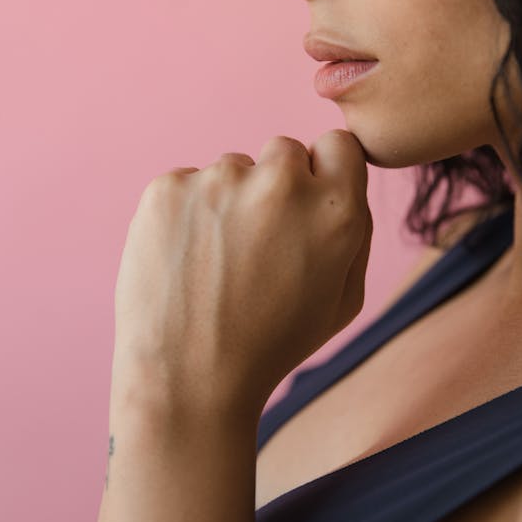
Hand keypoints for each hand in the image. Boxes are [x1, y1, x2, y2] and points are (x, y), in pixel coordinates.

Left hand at [111, 129, 372, 416]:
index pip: (338, 143)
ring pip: (232, 169)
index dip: (322, 173)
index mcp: (335, 210)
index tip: (305, 204)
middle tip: (257, 243)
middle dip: (276, 185)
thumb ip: (353, 229)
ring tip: (216, 263)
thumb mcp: (344, 299)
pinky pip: (187, 183)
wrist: (189, 378)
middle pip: (284, 151)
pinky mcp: (168, 188)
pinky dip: (186, 212)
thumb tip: (341, 179)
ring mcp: (219, 180)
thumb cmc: (272, 344)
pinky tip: (186, 260)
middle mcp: (281, 183)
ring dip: (229, 200)